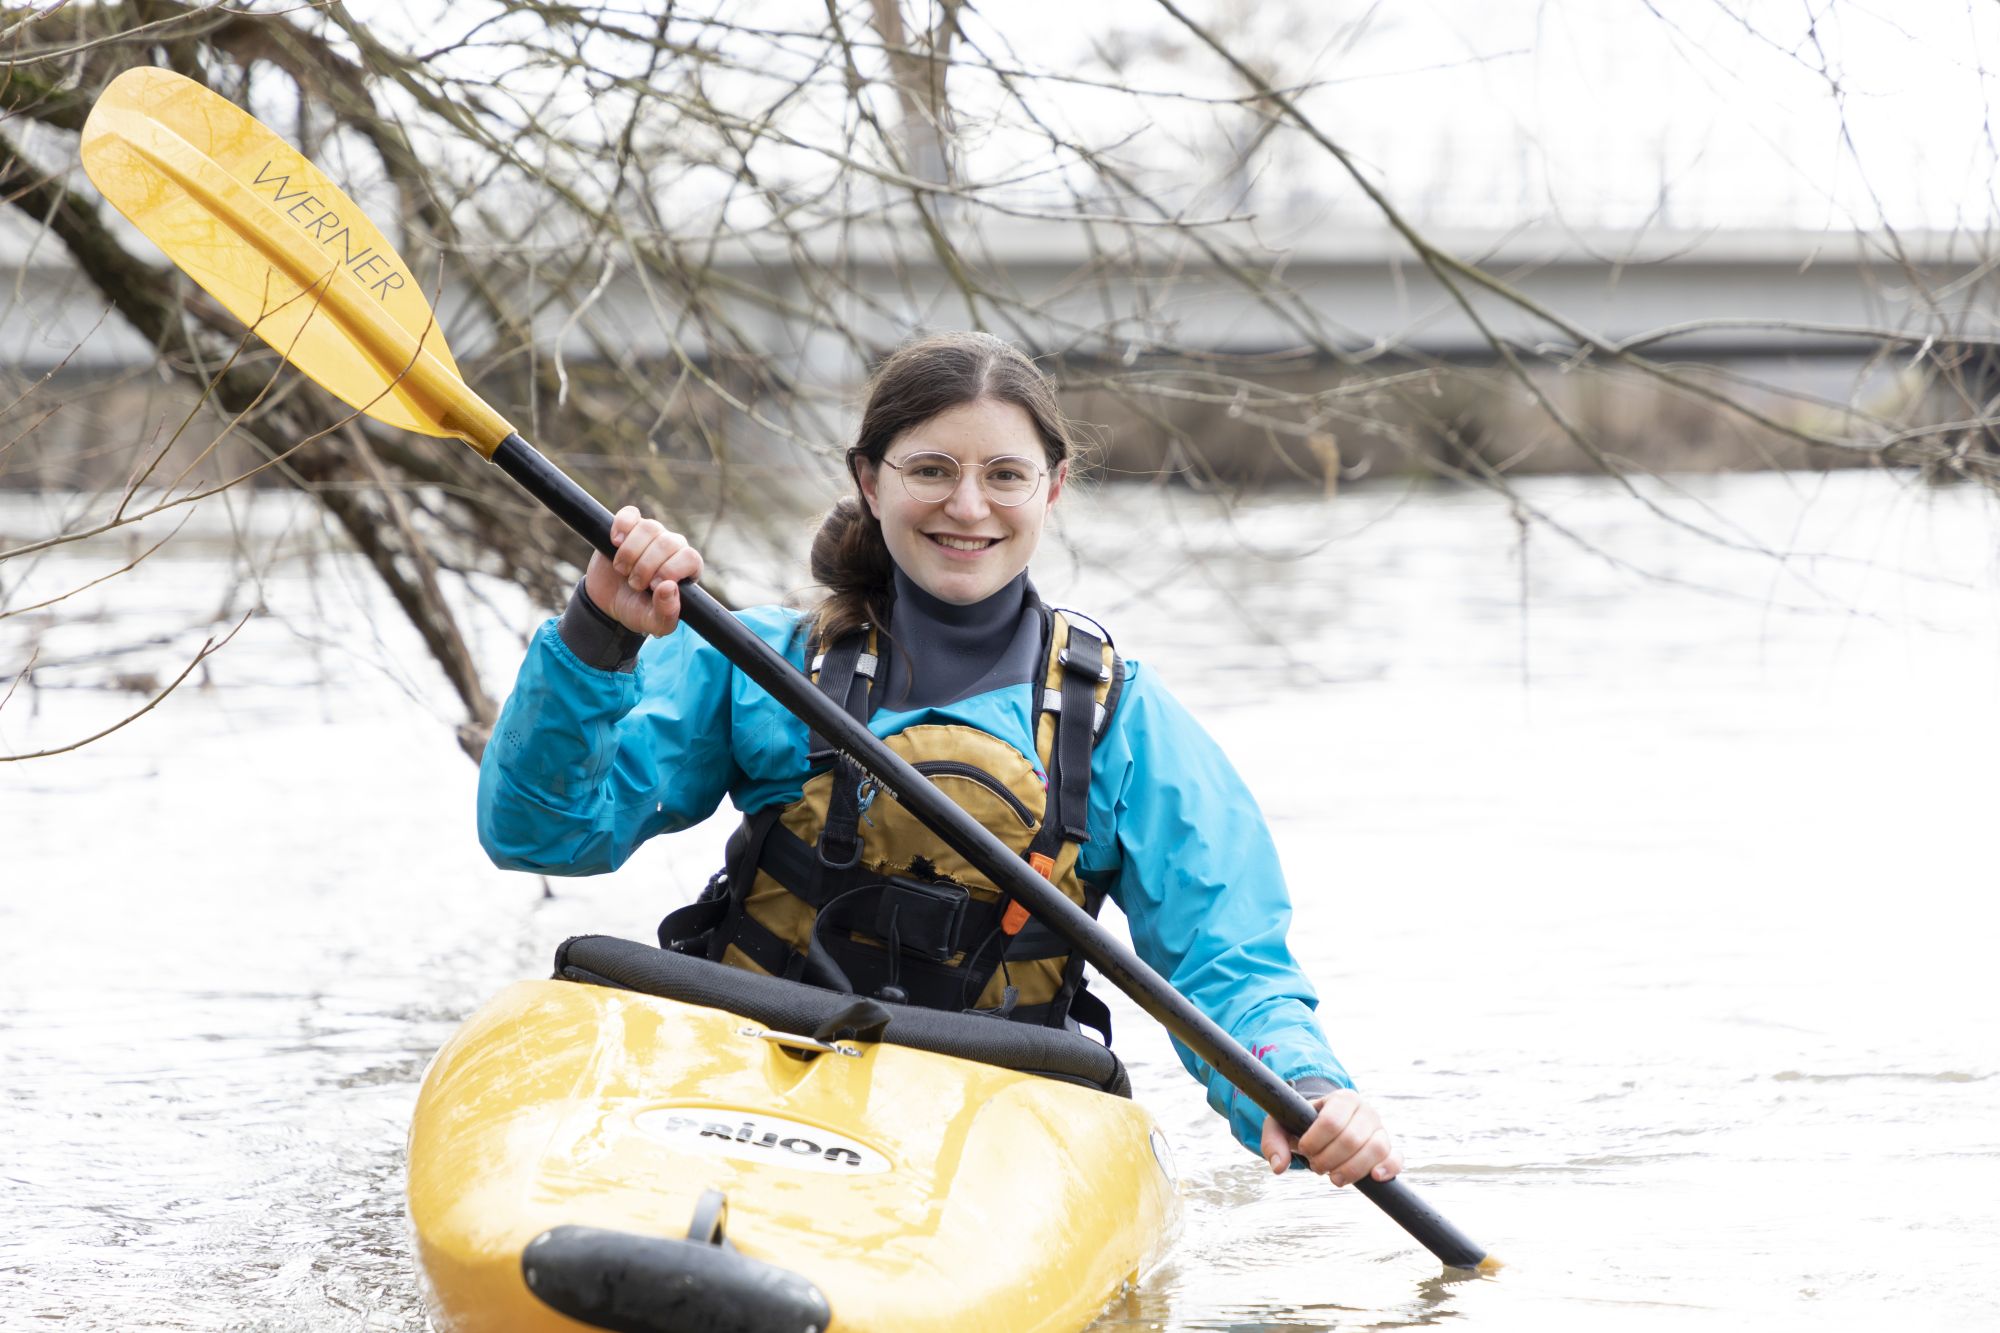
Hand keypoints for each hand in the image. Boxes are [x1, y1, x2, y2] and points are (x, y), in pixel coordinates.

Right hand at [584, 506, 703, 636]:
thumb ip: (666, 613)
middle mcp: (673, 547)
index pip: (690, 557)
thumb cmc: (636, 611)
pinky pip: (630, 514)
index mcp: (687, 568)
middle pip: (667, 543)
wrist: (606, 602)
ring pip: (649, 528)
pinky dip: (622, 526)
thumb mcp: (653, 622)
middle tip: (635, 584)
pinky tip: (615, 543)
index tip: (653, 585)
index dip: (670, 570)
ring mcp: (652, 534)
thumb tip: (669, 588)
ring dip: (631, 553)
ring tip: (623, 570)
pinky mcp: (630, 526)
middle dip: (646, 566)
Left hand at [1258, 1089, 1402, 1186]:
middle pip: (1351, 1139)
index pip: (1331, 1121)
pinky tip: (1374, 1177)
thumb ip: (1273, 1141)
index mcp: (1341, 1098)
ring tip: (1334, 1177)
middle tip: (1316, 1165)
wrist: (1326, 1125)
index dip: (1314, 1142)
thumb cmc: (1303, 1124)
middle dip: (1328, 1159)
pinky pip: (1395, 1159)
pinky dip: (1387, 1168)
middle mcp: (1365, 1110)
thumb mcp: (1282, 1125)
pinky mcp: (1388, 1149)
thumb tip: (1279, 1167)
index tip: (1303, 1148)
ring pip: (1375, 1149)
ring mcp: (1379, 1129)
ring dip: (1351, 1170)